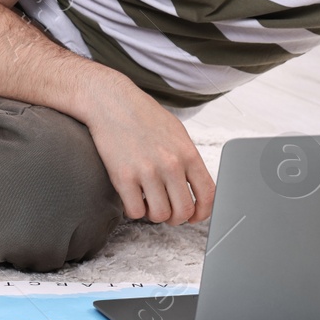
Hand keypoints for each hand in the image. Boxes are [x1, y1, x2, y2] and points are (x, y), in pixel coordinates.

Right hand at [80, 76, 214, 225]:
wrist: (111, 101)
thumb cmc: (143, 115)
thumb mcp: (176, 132)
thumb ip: (188, 159)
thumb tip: (197, 187)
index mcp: (188, 153)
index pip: (208, 195)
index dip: (203, 212)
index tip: (194, 216)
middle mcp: (171, 164)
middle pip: (184, 211)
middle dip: (177, 217)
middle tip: (167, 211)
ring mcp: (147, 172)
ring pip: (160, 215)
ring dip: (154, 214)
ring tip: (148, 201)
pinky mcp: (123, 177)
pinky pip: (135, 211)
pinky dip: (134, 210)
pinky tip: (132, 197)